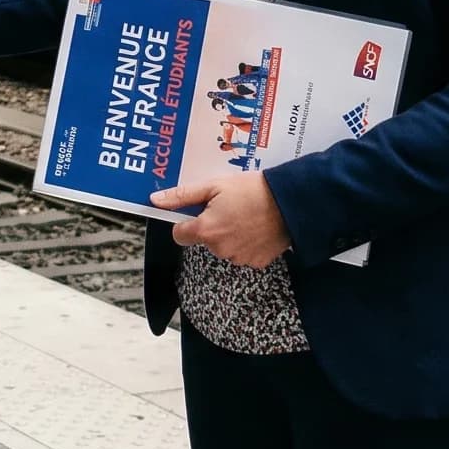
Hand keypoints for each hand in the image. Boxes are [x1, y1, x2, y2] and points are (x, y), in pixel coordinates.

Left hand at [154, 174, 291, 266]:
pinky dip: (246, 242)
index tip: (198, 211)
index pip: (179, 234)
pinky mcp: (256, 262)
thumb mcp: (214, 186)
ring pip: (223, 247)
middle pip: (204, 240)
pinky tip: (256, 227)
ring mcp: (239, 258)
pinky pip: (243, 253)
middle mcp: (220, 248)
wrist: (291, 202)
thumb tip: (156, 200)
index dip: (186, 222)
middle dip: (211, 225)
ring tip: (245, 215)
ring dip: (229, 234)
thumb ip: (182, 195)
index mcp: (206, 230)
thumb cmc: (254, 190)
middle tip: (228, 207)